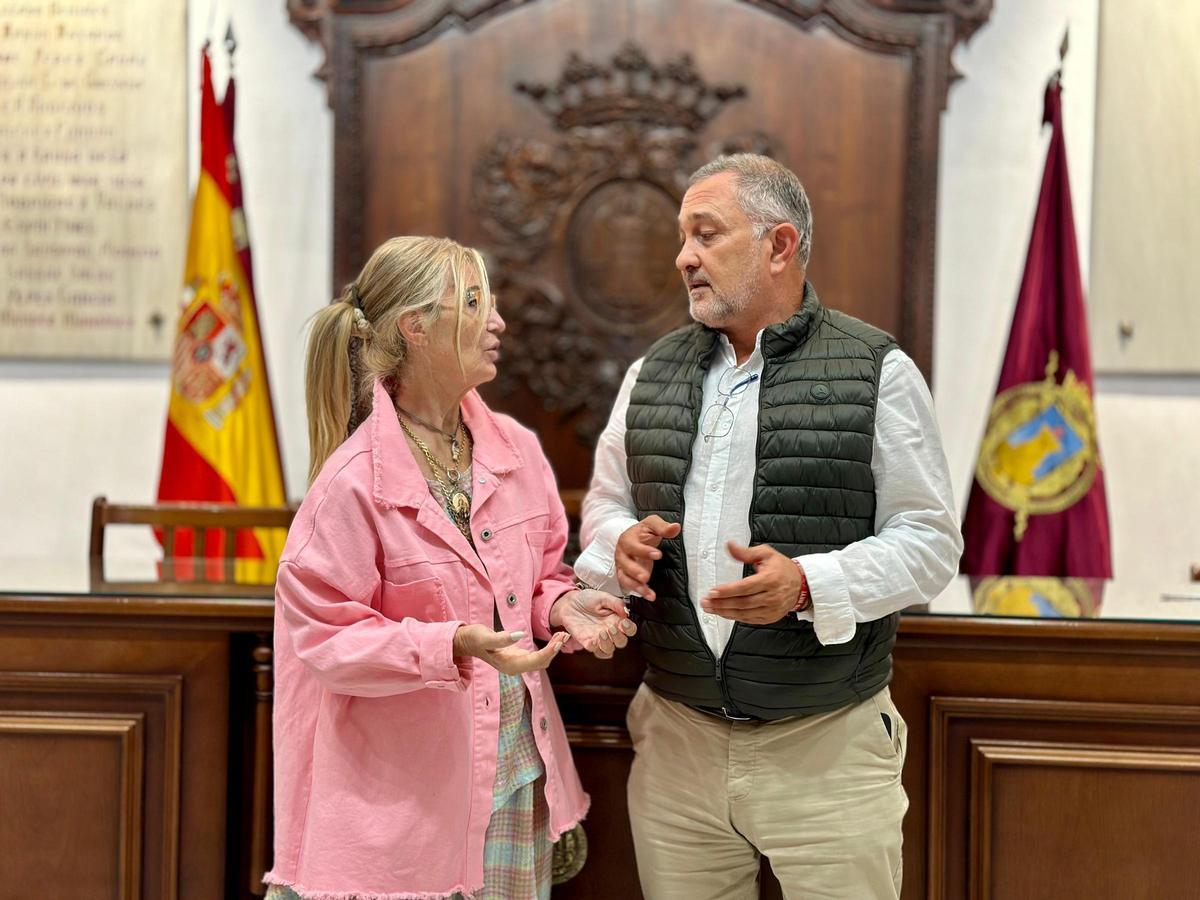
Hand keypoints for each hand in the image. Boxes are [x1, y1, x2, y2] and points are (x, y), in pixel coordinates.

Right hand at [452, 624, 568, 674]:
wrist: (466, 642)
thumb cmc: (474, 638)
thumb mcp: (485, 636)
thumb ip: (501, 638)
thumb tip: (520, 635)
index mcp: (509, 665)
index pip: (534, 661)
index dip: (548, 652)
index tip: (558, 641)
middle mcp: (515, 668)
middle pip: (541, 663)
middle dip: (554, 650)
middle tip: (565, 634)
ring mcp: (517, 664)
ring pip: (541, 661)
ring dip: (553, 649)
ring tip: (563, 635)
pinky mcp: (518, 658)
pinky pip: (537, 657)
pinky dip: (547, 648)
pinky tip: (554, 639)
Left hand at [550, 589, 636, 659]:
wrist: (569, 603)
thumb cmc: (587, 599)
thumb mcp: (603, 597)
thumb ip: (616, 603)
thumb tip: (626, 611)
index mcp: (616, 620)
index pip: (630, 630)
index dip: (630, 629)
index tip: (625, 623)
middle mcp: (609, 631)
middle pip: (621, 643)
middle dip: (619, 638)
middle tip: (612, 629)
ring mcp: (598, 638)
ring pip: (609, 650)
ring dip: (608, 645)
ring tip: (602, 633)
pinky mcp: (586, 641)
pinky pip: (593, 650)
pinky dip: (594, 647)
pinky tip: (592, 640)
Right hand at [615, 515, 681, 599]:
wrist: (634, 537)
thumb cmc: (644, 531)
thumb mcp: (652, 524)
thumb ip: (663, 527)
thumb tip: (676, 527)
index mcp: (627, 539)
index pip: (633, 545)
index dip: (644, 551)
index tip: (657, 554)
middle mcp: (622, 553)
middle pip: (625, 563)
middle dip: (635, 570)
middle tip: (646, 576)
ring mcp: (622, 565)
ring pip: (625, 577)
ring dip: (636, 585)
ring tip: (648, 592)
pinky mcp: (625, 575)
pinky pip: (629, 585)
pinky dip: (639, 591)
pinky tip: (650, 595)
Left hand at [700, 541, 806, 624]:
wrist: (801, 584)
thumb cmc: (782, 568)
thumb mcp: (766, 554)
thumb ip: (745, 552)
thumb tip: (729, 546)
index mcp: (770, 579)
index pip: (745, 587)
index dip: (727, 591)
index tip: (712, 592)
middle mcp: (772, 596)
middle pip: (742, 602)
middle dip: (721, 603)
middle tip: (705, 602)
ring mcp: (772, 609)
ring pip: (744, 613)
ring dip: (725, 612)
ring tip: (710, 608)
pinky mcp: (770, 617)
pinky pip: (749, 619)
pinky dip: (735, 617)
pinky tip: (724, 613)